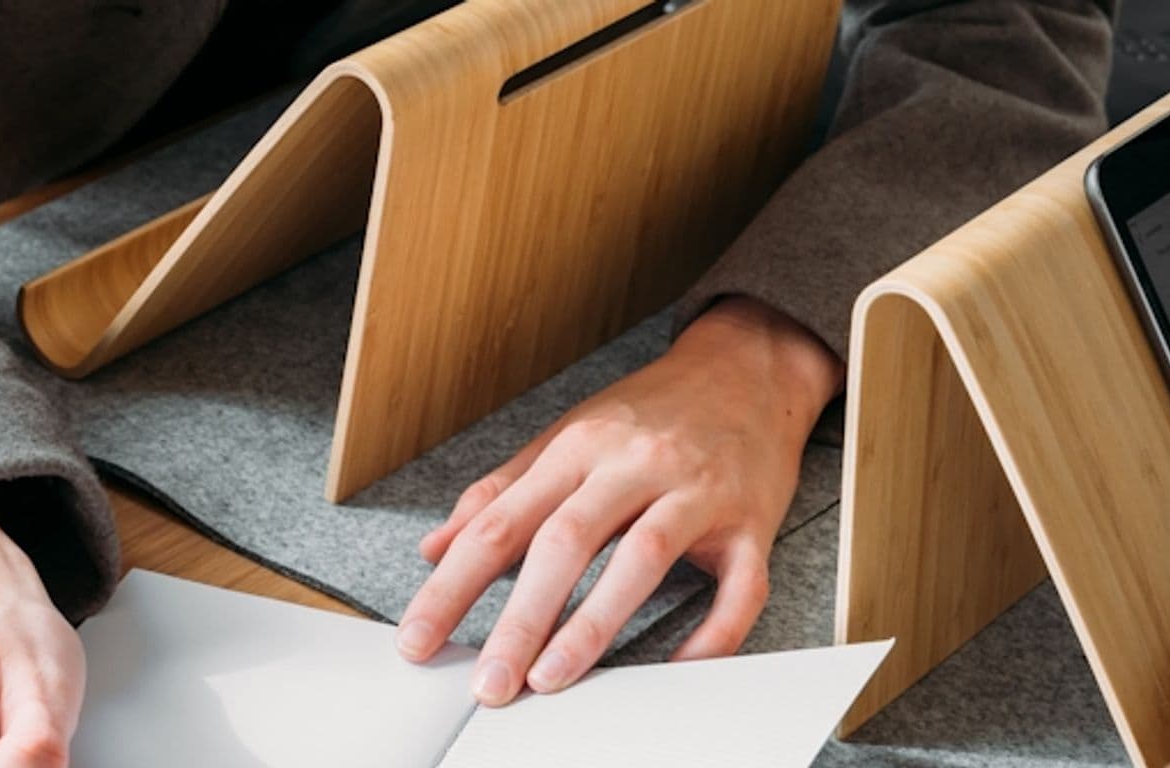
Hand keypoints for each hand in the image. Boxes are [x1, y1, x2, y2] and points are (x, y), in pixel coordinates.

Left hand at [393, 297, 841, 706]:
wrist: (748, 368)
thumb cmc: (653, 411)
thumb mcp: (568, 435)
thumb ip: (502, 492)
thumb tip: (435, 548)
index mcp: (579, 446)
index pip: (501, 522)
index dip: (453, 586)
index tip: (419, 640)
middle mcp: (634, 464)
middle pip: (567, 541)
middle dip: (521, 618)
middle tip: (491, 680)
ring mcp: (696, 491)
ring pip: (643, 557)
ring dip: (593, 625)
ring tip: (552, 677)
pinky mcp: (750, 520)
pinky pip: (738, 585)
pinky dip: (711, 633)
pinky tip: (675, 666)